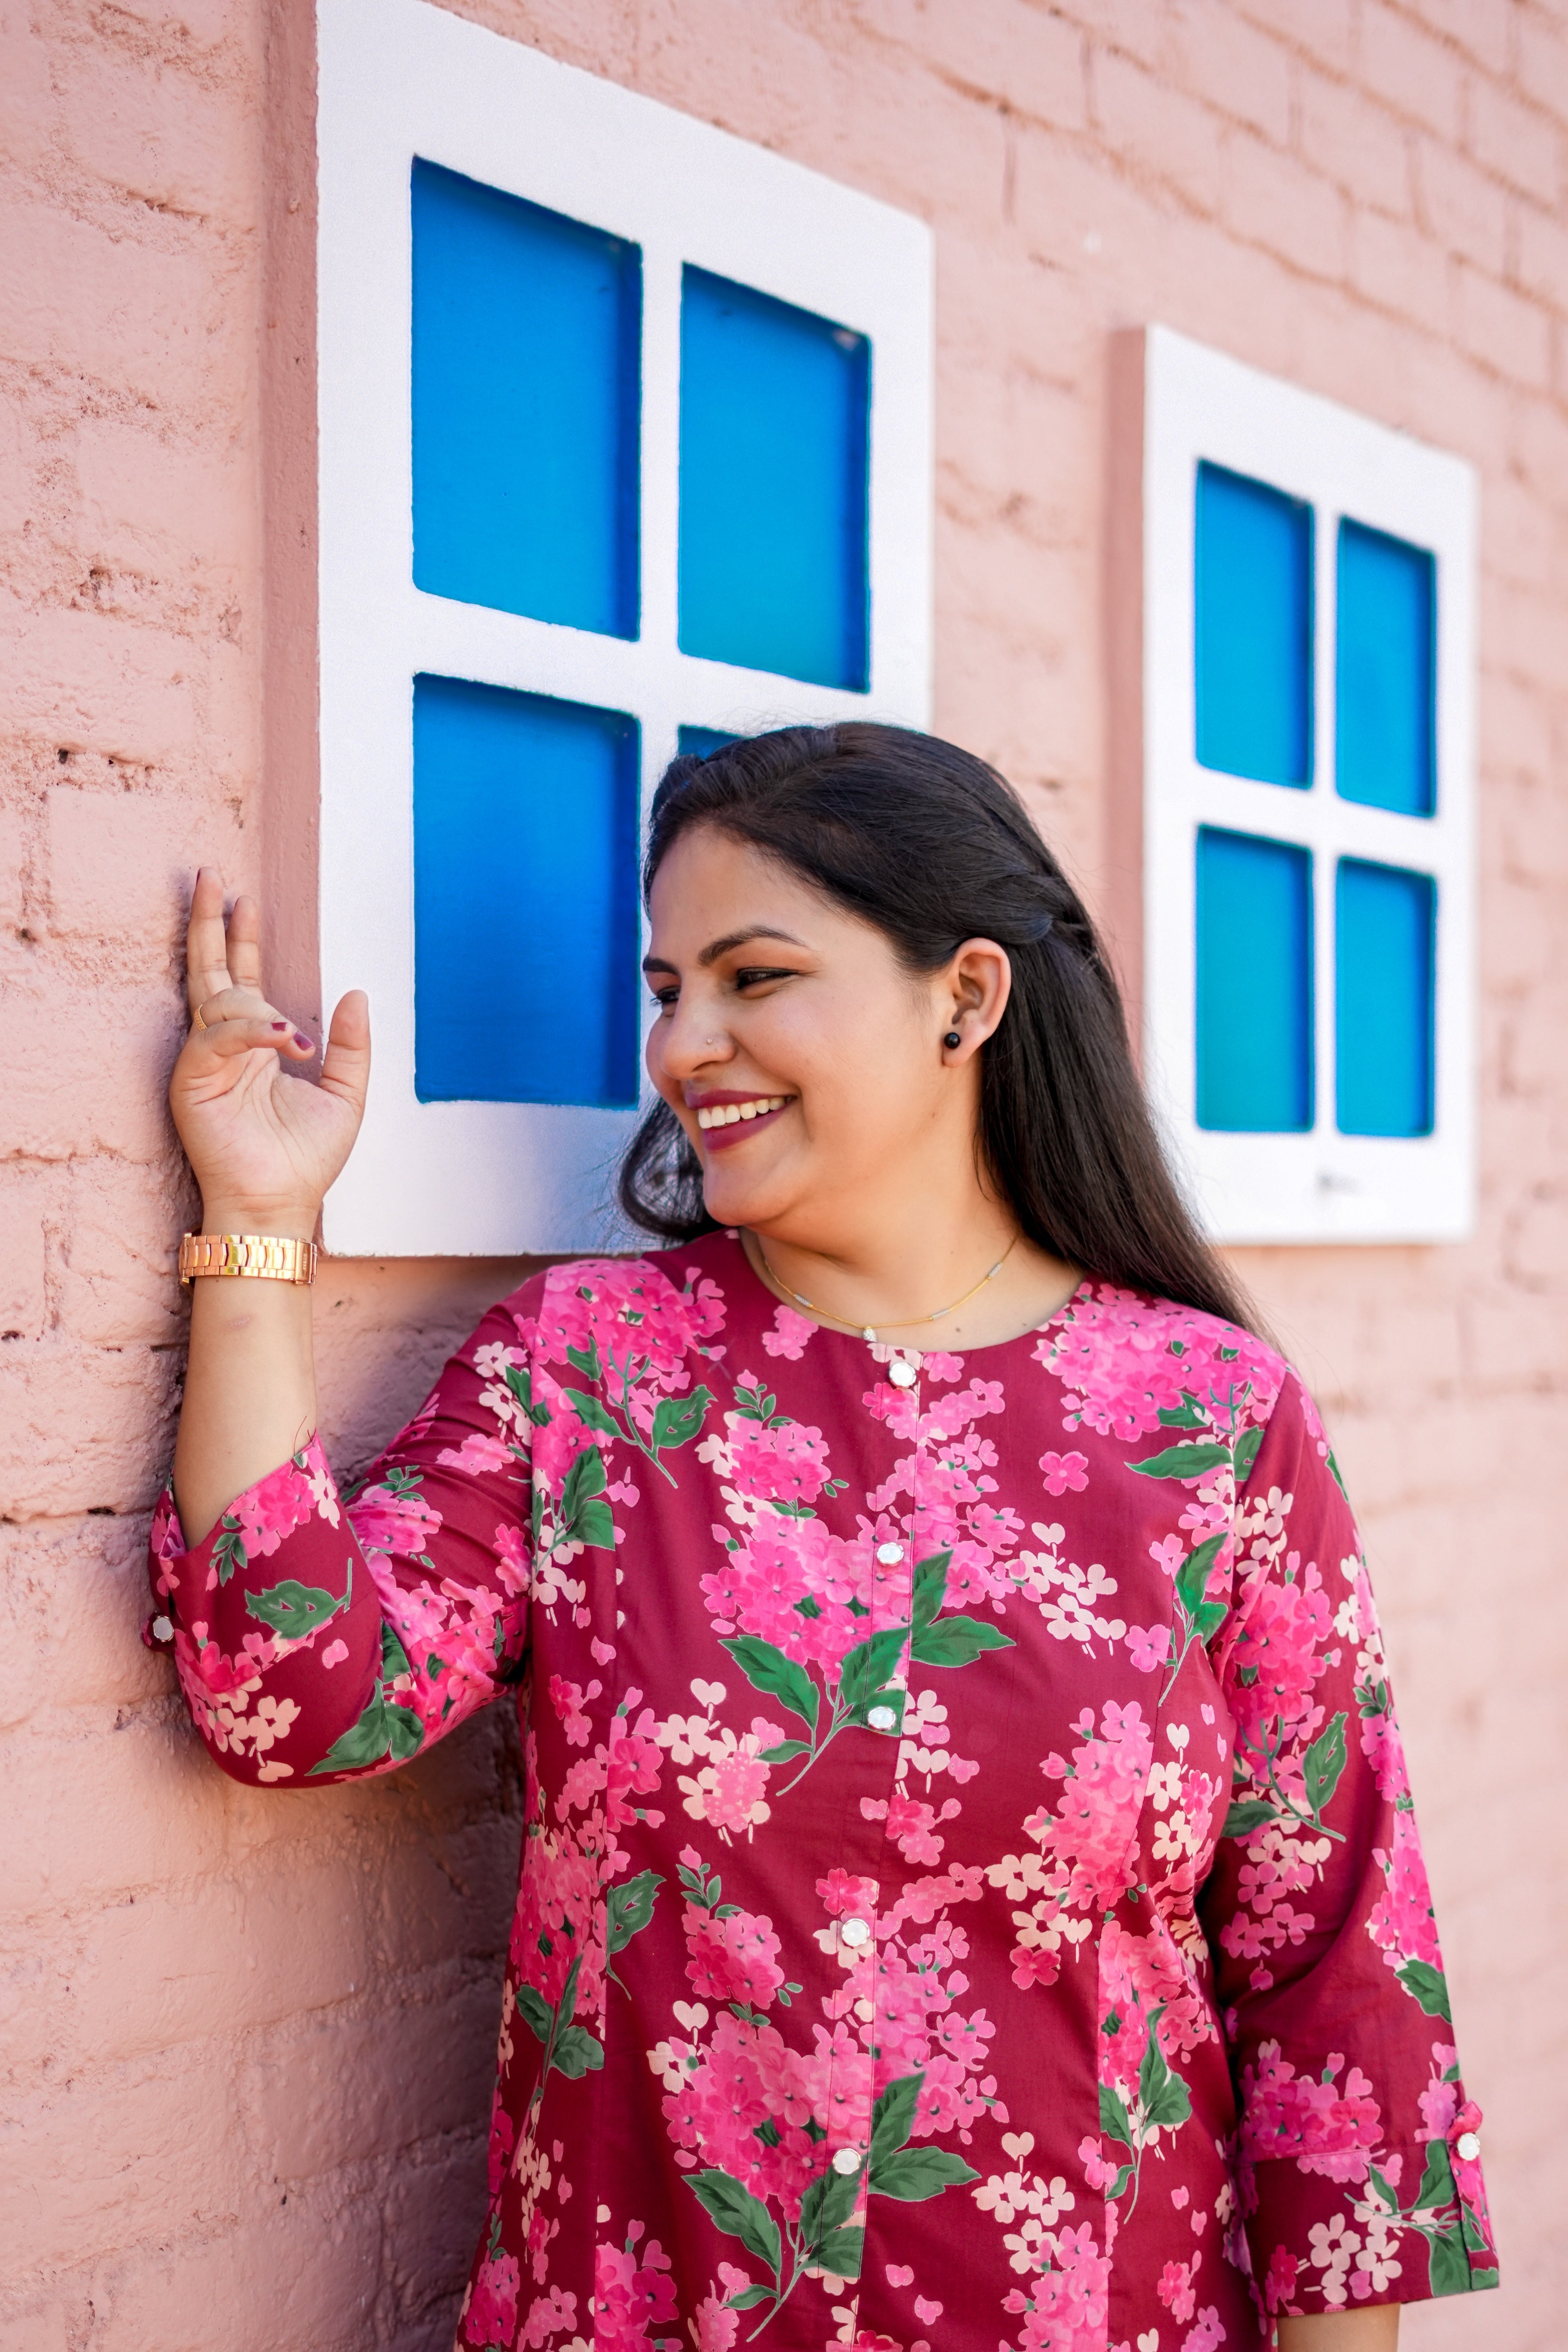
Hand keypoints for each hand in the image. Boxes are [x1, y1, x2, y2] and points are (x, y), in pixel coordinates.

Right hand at [169, 867, 369, 1230]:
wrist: (282, 1204)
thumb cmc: (305, 1159)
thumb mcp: (344, 1095)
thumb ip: (351, 1046)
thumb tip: (356, 993)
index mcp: (254, 1047)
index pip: (243, 979)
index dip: (240, 938)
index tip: (241, 899)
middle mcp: (224, 1048)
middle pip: (210, 972)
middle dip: (208, 925)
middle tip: (209, 876)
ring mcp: (204, 1063)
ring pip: (217, 1001)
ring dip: (255, 1004)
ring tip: (293, 1037)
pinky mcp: (192, 1082)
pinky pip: (216, 1038)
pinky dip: (251, 1033)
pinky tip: (286, 1040)